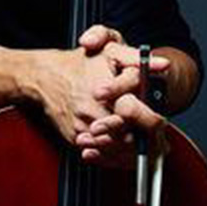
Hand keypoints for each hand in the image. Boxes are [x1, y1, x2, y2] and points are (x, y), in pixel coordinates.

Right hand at [74, 25, 170, 166]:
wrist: (44, 76)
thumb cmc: (78, 63)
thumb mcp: (110, 50)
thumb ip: (138, 58)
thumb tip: (162, 65)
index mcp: (106, 93)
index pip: (136, 118)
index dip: (151, 123)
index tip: (160, 125)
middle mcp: (93, 114)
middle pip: (129, 139)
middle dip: (145, 140)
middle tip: (158, 141)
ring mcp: (83, 129)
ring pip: (115, 150)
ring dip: (131, 150)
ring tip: (144, 145)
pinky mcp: (75, 139)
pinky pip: (99, 154)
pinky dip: (114, 155)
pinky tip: (123, 149)